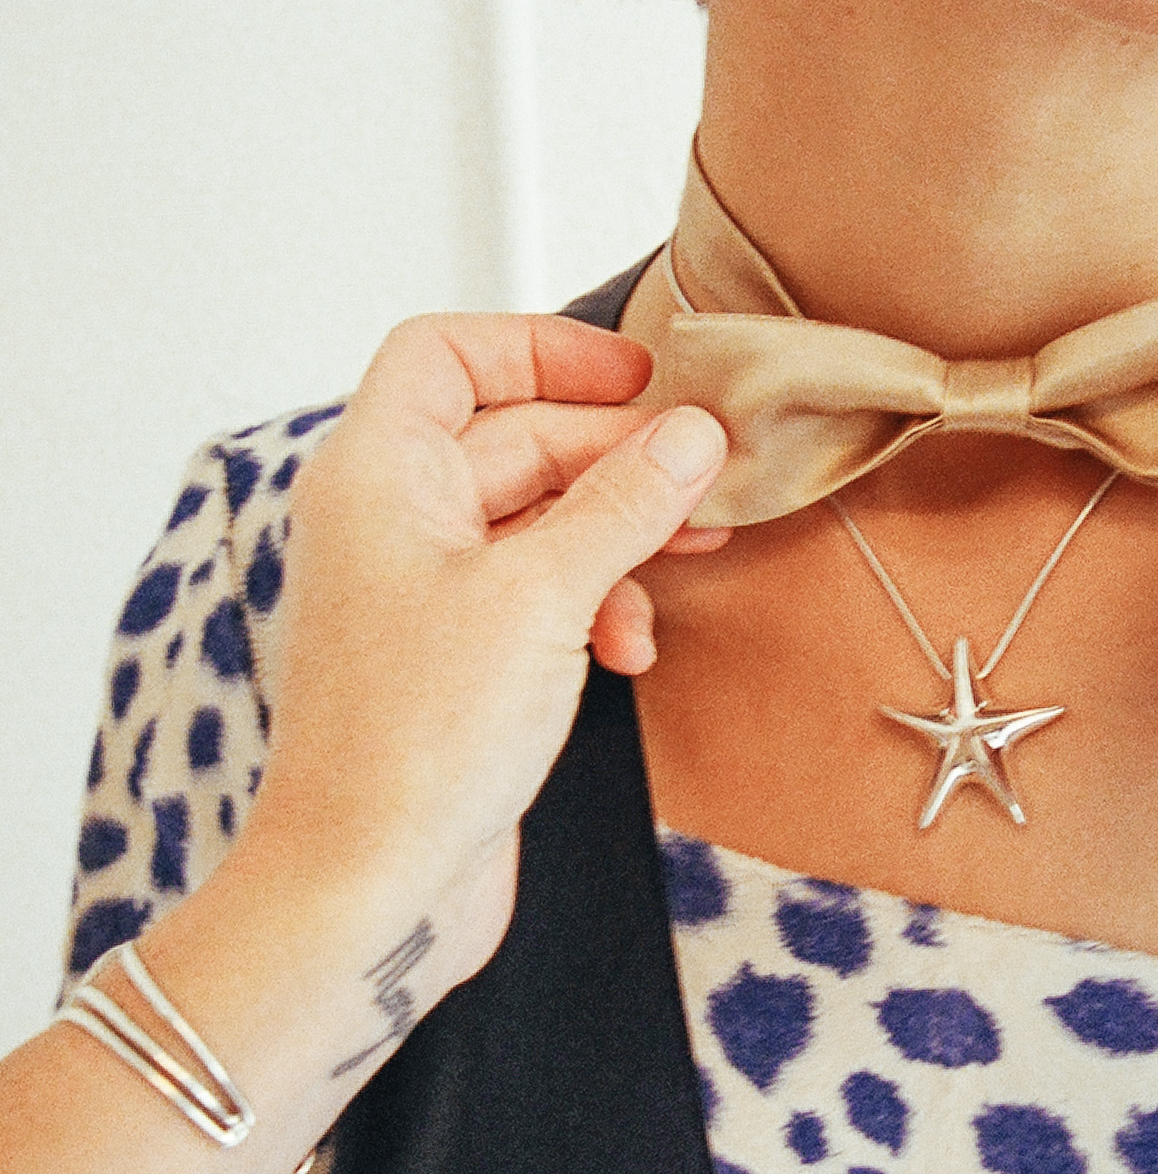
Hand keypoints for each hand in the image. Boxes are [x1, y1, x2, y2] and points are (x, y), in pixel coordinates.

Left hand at [241, 314, 727, 983]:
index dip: (541, 347)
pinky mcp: (465, 654)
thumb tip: (692, 433)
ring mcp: (429, 589)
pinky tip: (633, 646)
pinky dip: (600, 599)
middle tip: (706, 472)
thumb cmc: (416, 743)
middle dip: (618, 453)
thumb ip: (625, 503)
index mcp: (380, 475)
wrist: (369, 891)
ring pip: (544, 514)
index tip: (636, 375)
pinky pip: (545, 587)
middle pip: (519, 435)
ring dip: (623, 528)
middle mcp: (396, 520)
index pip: (447, 354)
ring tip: (700, 546)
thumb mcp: (542, 597)